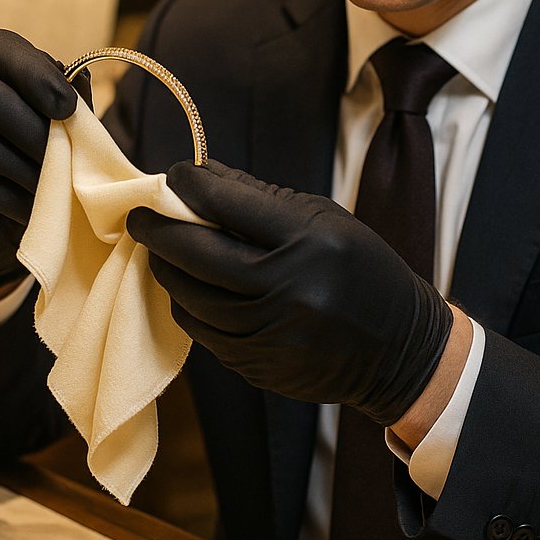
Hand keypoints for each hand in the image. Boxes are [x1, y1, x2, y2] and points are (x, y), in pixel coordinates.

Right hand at [0, 28, 85, 295]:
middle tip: (65, 154)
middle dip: (32, 128)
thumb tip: (79, 79)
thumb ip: (68, 100)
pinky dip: (10, 197)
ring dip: (23, 167)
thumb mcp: (56, 124)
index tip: (69, 107)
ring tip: (55, 184)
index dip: (35, 74)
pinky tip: (33, 206)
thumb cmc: (30, 156)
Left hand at [127, 160, 452, 425]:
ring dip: (166, 268)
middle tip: (138, 215)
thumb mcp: (325, 218)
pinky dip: (187, 304)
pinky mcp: (258, 366)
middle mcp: (286, 288)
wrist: (400, 350)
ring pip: (191, 296)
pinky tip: (187, 287)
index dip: (190, 184)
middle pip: (197, 253)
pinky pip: (202, 331)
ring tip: (159, 250)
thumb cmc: (361, 269)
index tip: (175, 174)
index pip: (227, 203)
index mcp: (308, 240)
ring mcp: (269, 333)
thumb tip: (202, 176)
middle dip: (157, 229)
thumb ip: (260, 197)